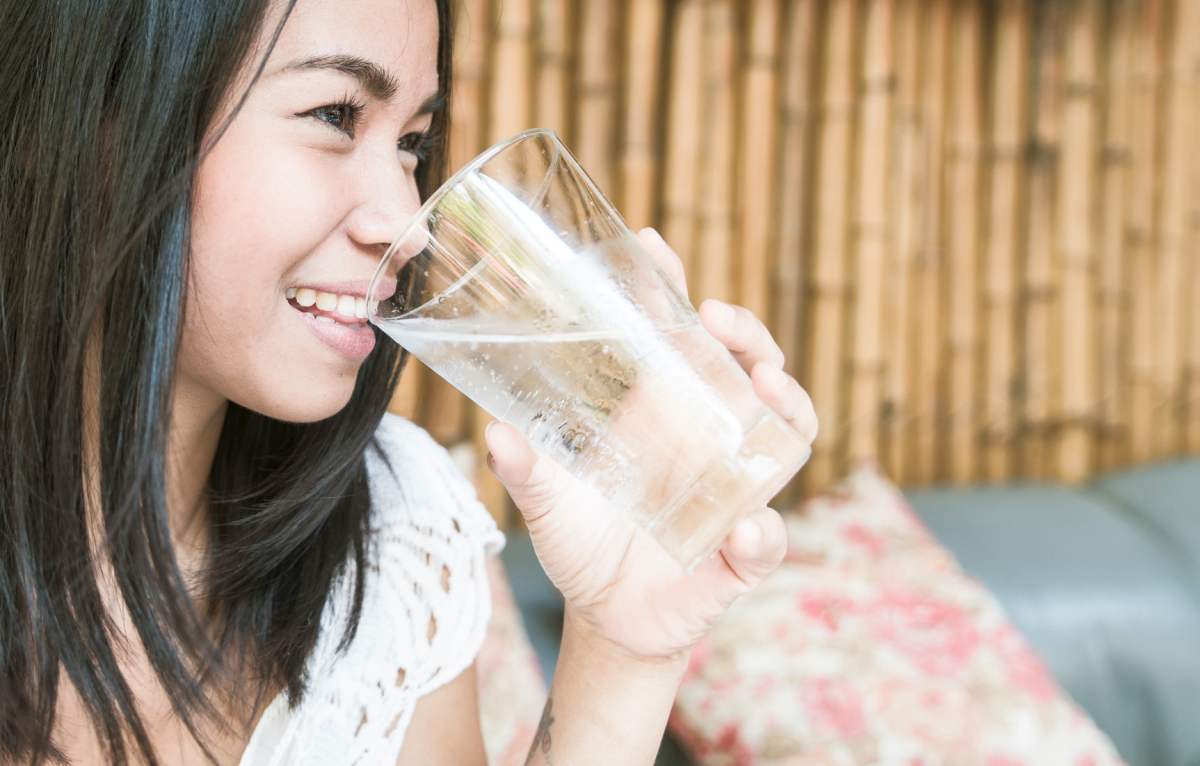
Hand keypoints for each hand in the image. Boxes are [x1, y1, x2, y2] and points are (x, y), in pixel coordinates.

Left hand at [484, 227, 817, 662]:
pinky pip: (768, 536)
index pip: (679, 337)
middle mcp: (707, 437)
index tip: (653, 247)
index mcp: (660, 412)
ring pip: (787, 429)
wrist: (606, 616)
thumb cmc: (581, 540)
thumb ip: (524, 468)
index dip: (672, 290)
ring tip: (764, 383)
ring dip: (788, 402)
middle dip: (746, 332)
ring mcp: (733, 486)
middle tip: (718, 318)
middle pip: (748, 365)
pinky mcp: (743, 547)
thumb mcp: (547, 500)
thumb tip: (493, 433)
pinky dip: (763, 533)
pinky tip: (746, 527)